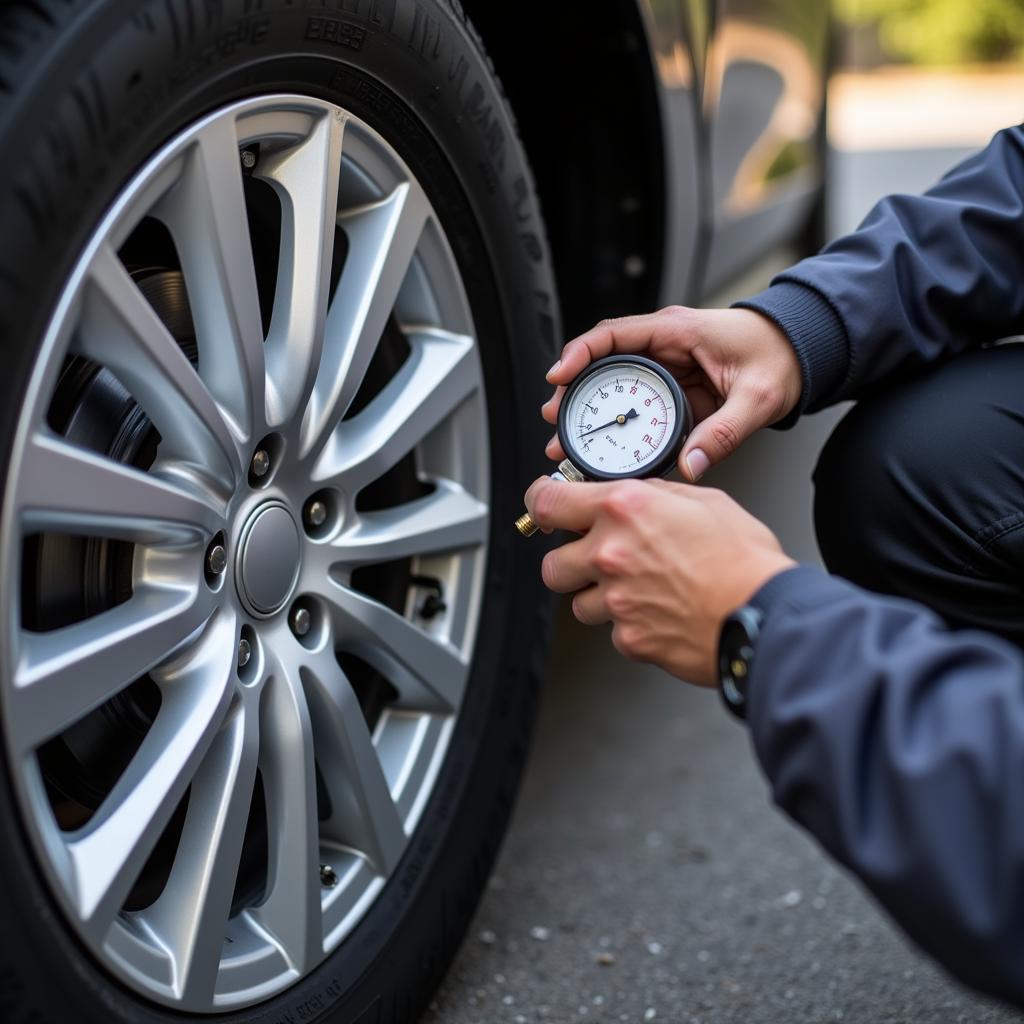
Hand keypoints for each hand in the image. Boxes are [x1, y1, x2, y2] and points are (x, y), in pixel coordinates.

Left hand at [524, 476, 795, 685]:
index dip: (541, 501)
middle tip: (597, 560)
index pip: (547, 501)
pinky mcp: (628, 638)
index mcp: (624, 510)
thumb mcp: (704, 501)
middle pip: (552, 564)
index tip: (546, 504)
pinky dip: (629, 625)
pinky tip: (659, 613)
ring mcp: (616, 600)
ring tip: (639, 590)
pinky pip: (612, 632)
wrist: (764, 615)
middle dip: (570, 563)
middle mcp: (610, 554)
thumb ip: (656, 496)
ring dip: (600, 597)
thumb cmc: (744, 560)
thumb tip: (637, 495)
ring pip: (579, 604)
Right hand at [542, 306, 801, 480]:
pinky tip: (601, 444)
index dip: (580, 354)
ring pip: (612, 384)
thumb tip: (692, 463)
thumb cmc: (779, 355)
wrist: (801, 350)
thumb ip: (724, 432)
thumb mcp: (757, 397)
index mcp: (677, 332)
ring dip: (588, 409)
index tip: (559, 376)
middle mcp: (664, 345)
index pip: (614, 335)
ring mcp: (665, 365)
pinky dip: (613, 420)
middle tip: (555, 421)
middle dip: (573, 392)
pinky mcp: (671, 387)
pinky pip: (632, 401)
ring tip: (567, 439)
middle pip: (602, 363)